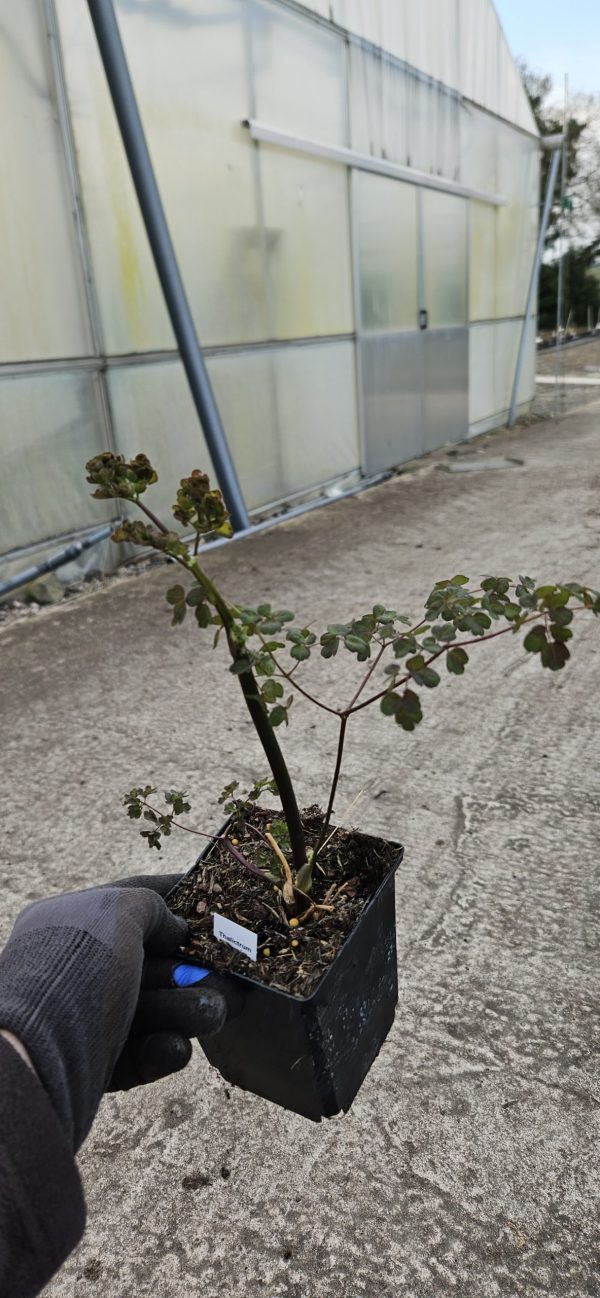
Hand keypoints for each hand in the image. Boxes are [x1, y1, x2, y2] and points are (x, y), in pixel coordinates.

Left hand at [0, 883, 225, 1150]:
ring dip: (188, 1009)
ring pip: (157, 1007)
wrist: (32, 1060)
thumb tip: (176, 927)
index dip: (180, 896)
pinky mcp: (100, 1063)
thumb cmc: (76, 974)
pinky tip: (174, 1047)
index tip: (221, 904)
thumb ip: (153, 907)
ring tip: (212, 1014)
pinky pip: (145, 1051)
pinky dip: (164, 1049)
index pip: (136, 899)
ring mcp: (91, 1016)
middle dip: (197, 968)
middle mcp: (83, 965)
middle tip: (234, 978)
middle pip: (157, 959)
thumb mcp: (117, 914)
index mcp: (76, 920)